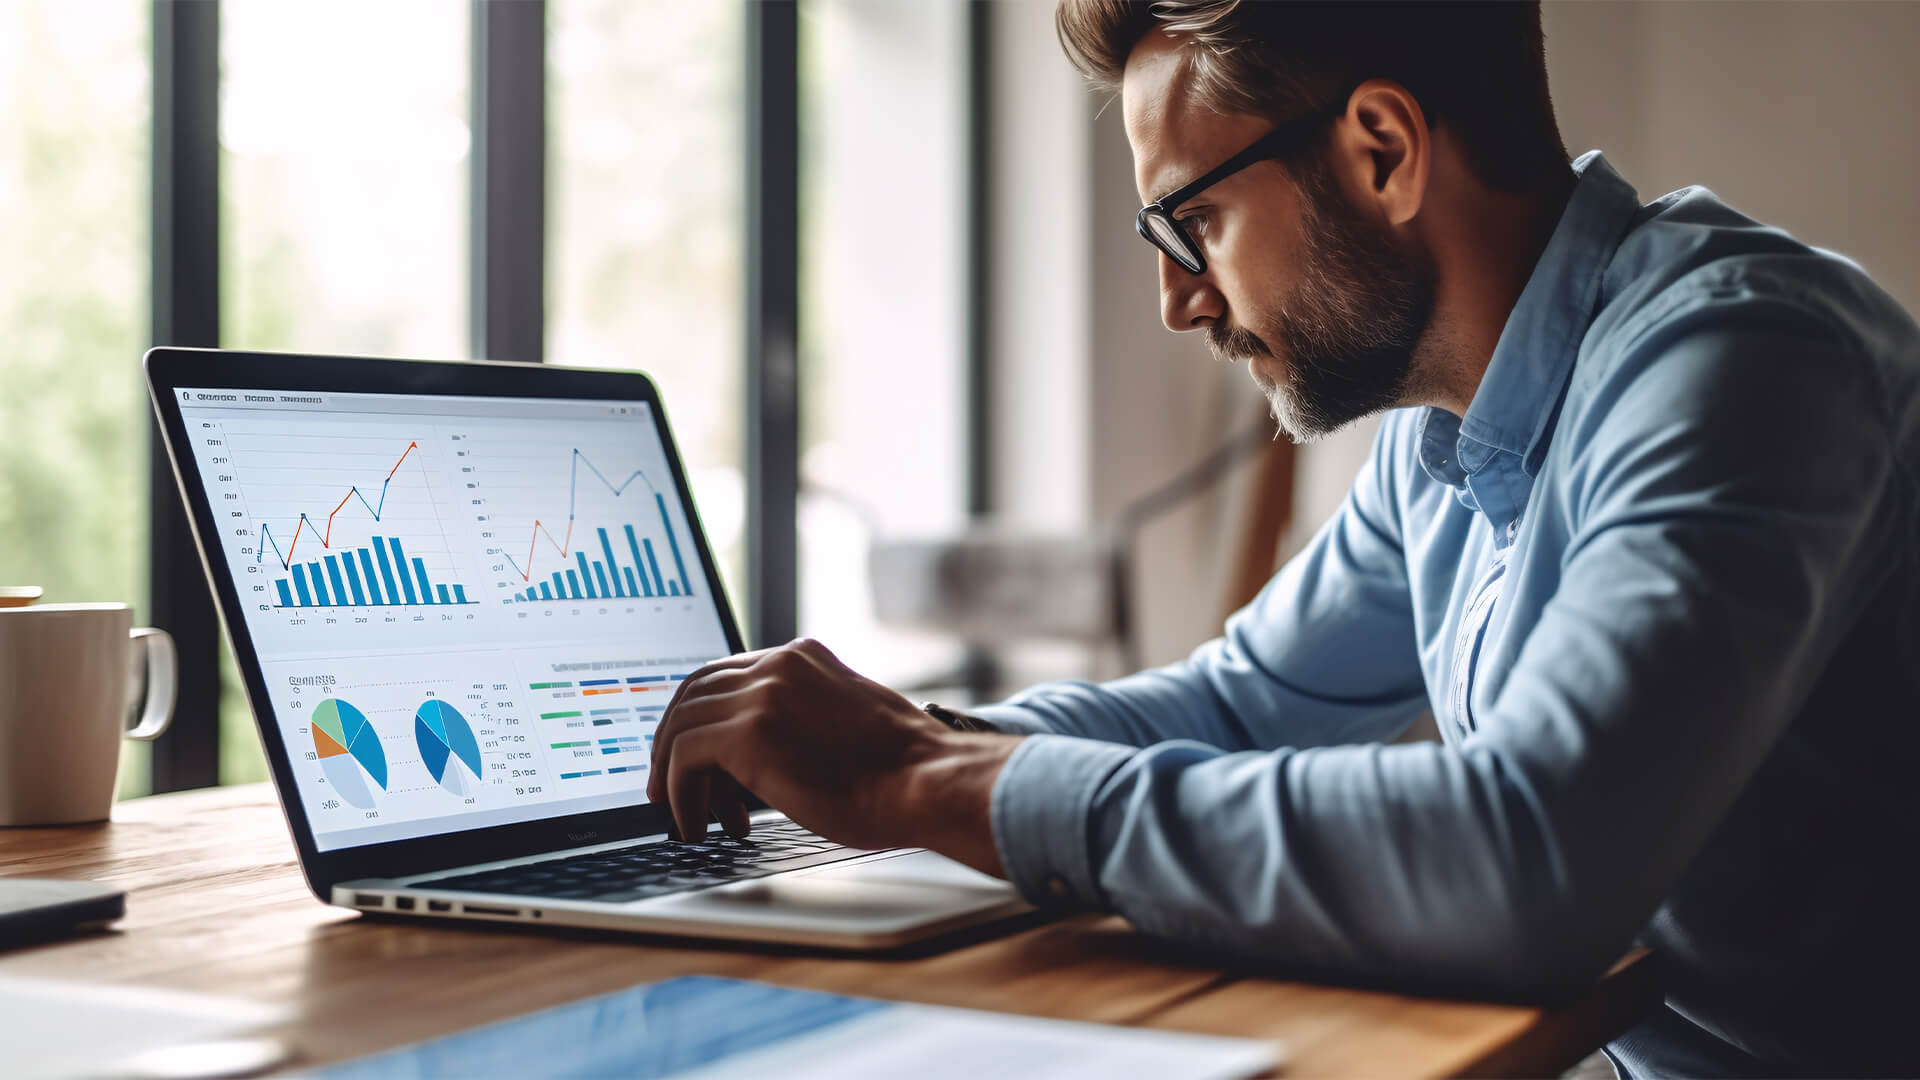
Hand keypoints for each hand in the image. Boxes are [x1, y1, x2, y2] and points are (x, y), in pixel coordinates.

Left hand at [646, 638, 1017, 875]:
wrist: (928, 783)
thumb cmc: (904, 773)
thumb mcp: (844, 725)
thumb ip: (802, 721)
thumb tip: (761, 758)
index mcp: (803, 658)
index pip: (725, 674)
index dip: (699, 717)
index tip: (691, 756)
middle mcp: (778, 664)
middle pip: (692, 691)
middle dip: (672, 743)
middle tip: (668, 787)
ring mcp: (763, 693)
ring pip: (681, 724)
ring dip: (673, 775)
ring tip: (684, 816)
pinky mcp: (750, 732)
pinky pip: (684, 757)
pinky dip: (679, 793)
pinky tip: (697, 823)